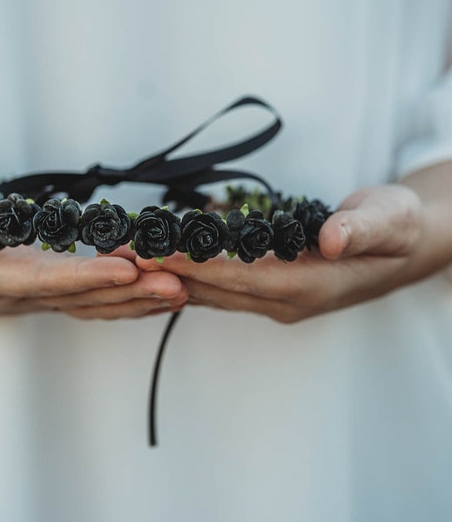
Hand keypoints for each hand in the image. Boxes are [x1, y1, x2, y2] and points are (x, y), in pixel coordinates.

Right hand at [0, 195, 186, 318]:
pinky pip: (97, 297)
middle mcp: (28, 294)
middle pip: (88, 297)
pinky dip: (130, 296)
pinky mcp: (53, 288)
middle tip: (182, 282)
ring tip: (186, 289)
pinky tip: (159, 291)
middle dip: (134, 292)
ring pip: (99, 302)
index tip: (128, 268)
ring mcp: (45, 294)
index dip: (88, 276)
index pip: (48, 280)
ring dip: (142, 298)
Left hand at [136, 182, 447, 322]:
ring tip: (127, 256)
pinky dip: (190, 274)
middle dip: (166, 270)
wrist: (403, 249)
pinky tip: (163, 262)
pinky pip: (221, 288)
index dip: (196, 263)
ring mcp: (276, 300)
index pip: (241, 276)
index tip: (154, 251)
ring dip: (170, 274)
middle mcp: (286, 301)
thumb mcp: (389, 221)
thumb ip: (360, 230)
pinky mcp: (270, 292)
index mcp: (310, 286)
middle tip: (119, 252)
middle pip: (215, 288)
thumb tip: (328, 240)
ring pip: (213, 291)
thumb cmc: (396, 231)